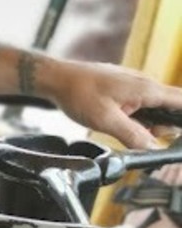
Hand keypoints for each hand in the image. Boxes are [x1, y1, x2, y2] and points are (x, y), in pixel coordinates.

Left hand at [47, 58, 181, 149]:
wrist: (57, 79)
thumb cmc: (79, 94)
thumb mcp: (106, 120)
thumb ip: (133, 135)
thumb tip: (153, 149)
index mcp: (147, 89)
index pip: (181, 101)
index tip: (177, 138)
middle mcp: (146, 84)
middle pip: (171, 109)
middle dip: (162, 128)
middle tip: (142, 137)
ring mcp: (136, 85)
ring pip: (155, 109)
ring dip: (147, 124)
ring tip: (125, 129)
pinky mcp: (126, 89)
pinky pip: (141, 105)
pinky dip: (137, 118)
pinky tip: (121, 123)